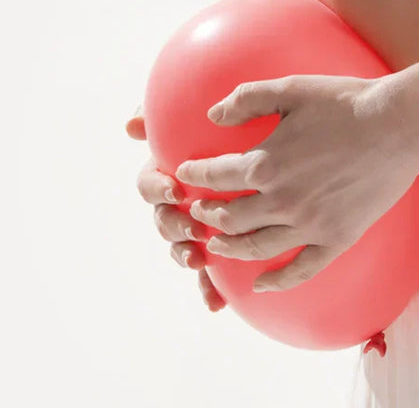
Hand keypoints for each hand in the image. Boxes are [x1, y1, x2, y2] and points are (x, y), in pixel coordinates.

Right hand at [129, 107, 225, 311]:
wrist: (286, 148)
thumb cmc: (239, 124)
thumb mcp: (205, 116)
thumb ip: (168, 114)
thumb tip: (132, 126)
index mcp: (173, 172)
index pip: (150, 184)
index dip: (157, 188)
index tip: (174, 189)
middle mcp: (182, 203)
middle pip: (163, 220)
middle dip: (174, 227)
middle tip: (194, 229)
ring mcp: (200, 227)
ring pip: (182, 248)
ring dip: (185, 257)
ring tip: (198, 260)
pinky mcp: (223, 248)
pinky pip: (211, 274)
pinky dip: (210, 289)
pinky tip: (217, 303)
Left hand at [176, 75, 418, 292]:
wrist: (399, 125)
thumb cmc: (346, 102)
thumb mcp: (291, 88)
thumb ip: (247, 99)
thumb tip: (212, 116)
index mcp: (265, 164)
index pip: (214, 177)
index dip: (194, 177)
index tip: (185, 175)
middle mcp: (281, 200)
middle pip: (229, 218)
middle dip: (206, 216)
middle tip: (198, 213)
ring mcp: (309, 224)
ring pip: (256, 247)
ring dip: (230, 248)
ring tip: (216, 246)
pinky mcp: (337, 237)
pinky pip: (302, 269)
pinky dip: (277, 281)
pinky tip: (261, 285)